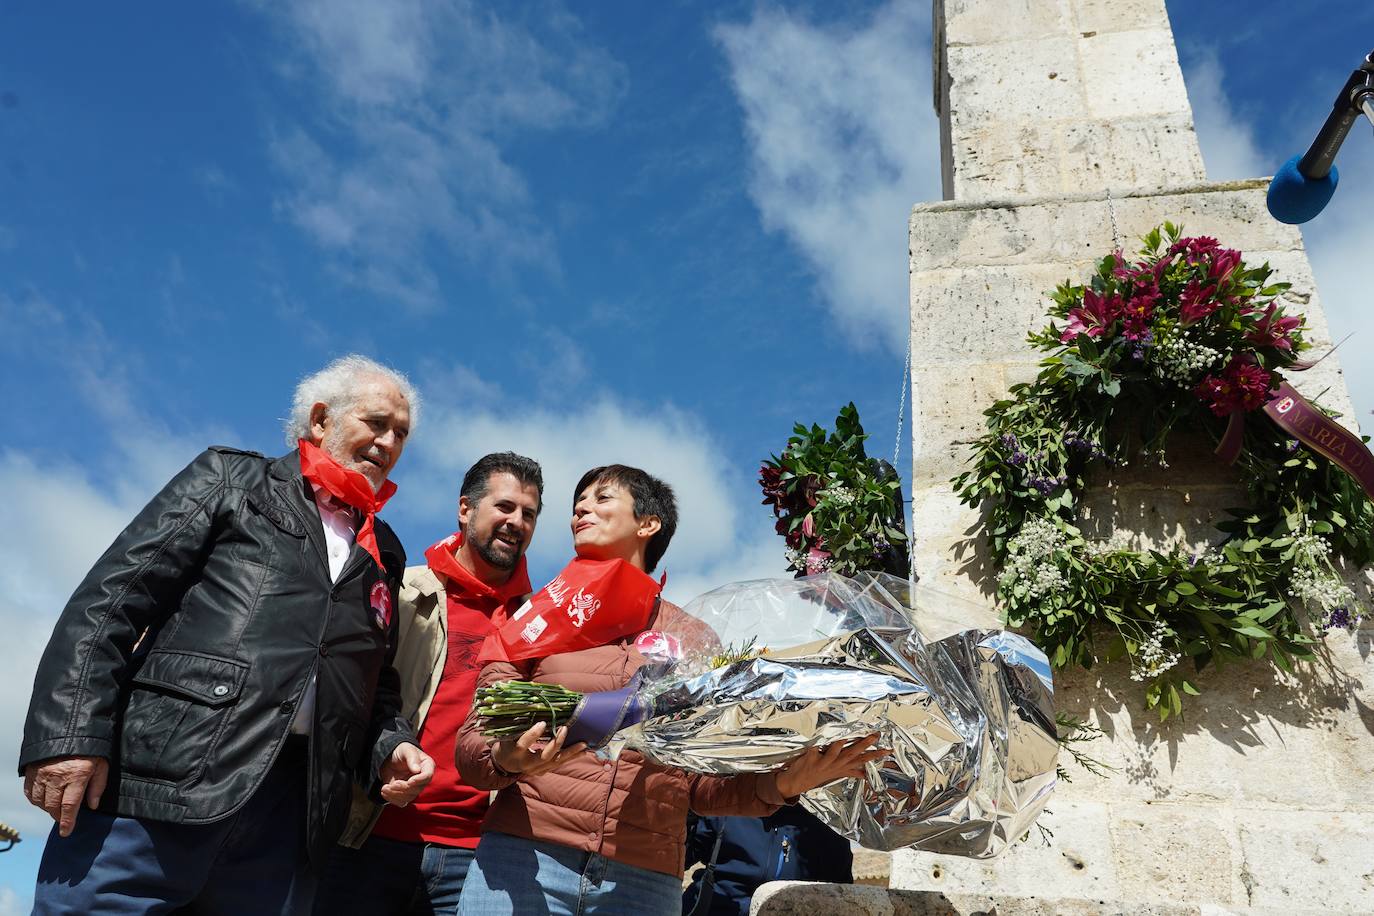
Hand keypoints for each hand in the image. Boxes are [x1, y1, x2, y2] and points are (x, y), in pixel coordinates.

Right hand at [24, 755, 108, 836]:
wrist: (70, 728)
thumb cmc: (90, 748)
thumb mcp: (101, 765)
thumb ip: (98, 786)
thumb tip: (92, 806)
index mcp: (77, 775)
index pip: (69, 806)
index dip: (67, 822)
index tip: (66, 832)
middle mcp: (57, 776)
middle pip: (53, 806)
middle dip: (58, 816)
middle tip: (64, 818)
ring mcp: (42, 773)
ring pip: (40, 801)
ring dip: (47, 808)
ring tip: (56, 807)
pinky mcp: (32, 770)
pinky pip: (30, 792)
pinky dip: (36, 799)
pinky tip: (45, 799)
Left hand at [379, 742, 434, 806]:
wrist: (389, 758)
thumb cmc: (401, 751)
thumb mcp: (406, 750)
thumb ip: (412, 758)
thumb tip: (417, 770)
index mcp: (427, 766)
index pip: (427, 776)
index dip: (419, 780)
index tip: (409, 781)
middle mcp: (422, 779)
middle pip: (417, 789)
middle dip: (404, 788)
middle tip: (393, 784)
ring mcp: (413, 788)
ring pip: (408, 797)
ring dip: (395, 794)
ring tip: (385, 787)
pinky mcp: (403, 794)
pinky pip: (400, 802)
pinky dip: (391, 799)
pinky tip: (384, 790)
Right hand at [490, 722, 586, 778]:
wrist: (506, 764)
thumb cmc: (507, 743)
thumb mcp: (508, 734)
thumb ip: (519, 724)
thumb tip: (532, 706)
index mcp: (515, 753)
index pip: (524, 744)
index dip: (533, 734)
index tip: (542, 723)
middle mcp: (526, 764)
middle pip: (544, 756)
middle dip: (556, 743)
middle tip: (565, 729)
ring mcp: (536, 770)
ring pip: (555, 762)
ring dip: (570, 753)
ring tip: (584, 744)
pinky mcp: (543, 771)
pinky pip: (559, 764)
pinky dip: (571, 757)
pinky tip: (582, 751)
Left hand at [774, 734, 888, 798]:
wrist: (796, 782)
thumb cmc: (818, 775)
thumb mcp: (837, 774)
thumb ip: (851, 772)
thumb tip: (865, 774)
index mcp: (842, 766)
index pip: (863, 760)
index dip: (876, 755)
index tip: (889, 749)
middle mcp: (835, 765)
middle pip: (852, 754)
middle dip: (864, 745)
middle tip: (875, 736)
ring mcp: (823, 763)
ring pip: (834, 754)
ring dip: (840, 747)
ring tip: (846, 738)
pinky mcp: (810, 759)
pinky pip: (814, 752)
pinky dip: (816, 748)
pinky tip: (819, 744)